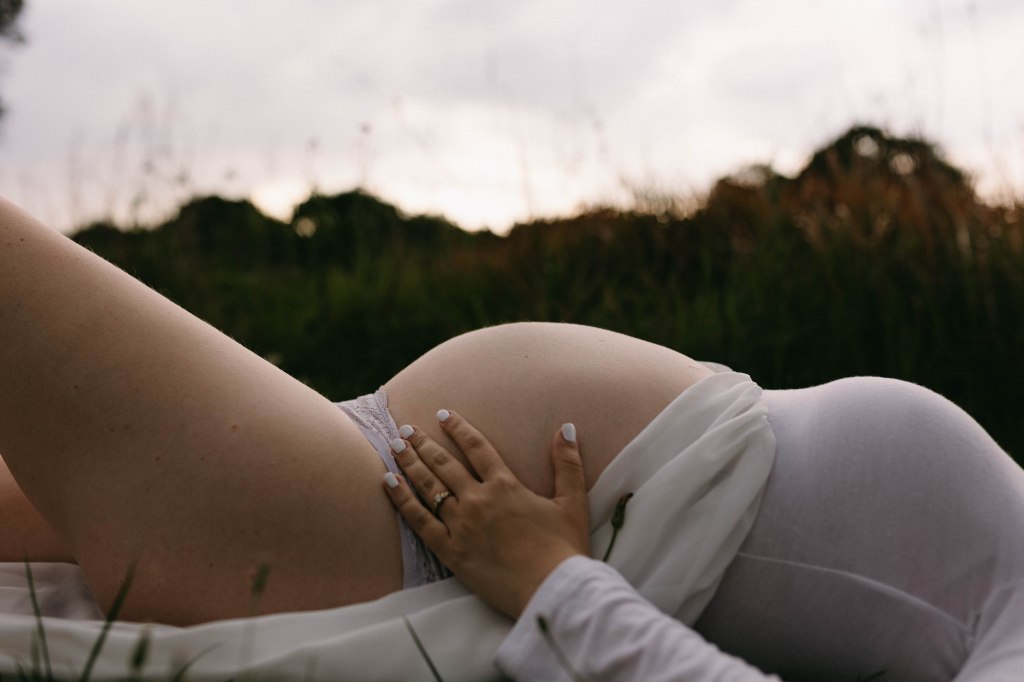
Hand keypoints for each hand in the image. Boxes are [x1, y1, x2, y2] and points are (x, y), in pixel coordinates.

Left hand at [383, 410, 589, 618]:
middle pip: (444, 463)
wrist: (551, 591)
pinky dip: (402, 500)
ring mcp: (461, 525)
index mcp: (506, 485)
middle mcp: (478, 500)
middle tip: (405, 429)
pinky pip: (419, 521)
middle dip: (423, 443)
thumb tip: (567, 428)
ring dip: (409, 463)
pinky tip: (388, 483)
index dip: (458, 428)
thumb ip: (567, 464)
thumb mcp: (572, 503)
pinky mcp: (450, 551)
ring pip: (428, 486)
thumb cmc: (564, 550)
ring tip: (394, 447)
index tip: (442, 415)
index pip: (476, 447)